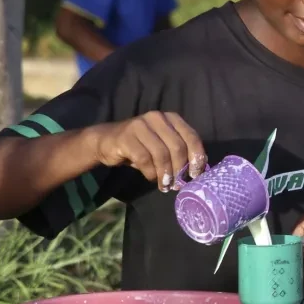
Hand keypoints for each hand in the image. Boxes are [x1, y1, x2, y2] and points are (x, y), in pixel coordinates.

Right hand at [86, 112, 206, 191]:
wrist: (107, 141)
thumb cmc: (140, 146)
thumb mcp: (163, 145)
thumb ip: (179, 152)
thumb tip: (197, 170)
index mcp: (171, 118)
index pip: (192, 137)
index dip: (197, 157)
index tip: (196, 175)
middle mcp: (157, 118)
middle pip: (177, 147)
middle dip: (179, 169)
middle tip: (177, 184)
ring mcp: (140, 125)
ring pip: (161, 154)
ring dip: (165, 174)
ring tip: (165, 185)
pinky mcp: (126, 137)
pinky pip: (144, 159)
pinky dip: (150, 173)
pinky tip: (151, 177)